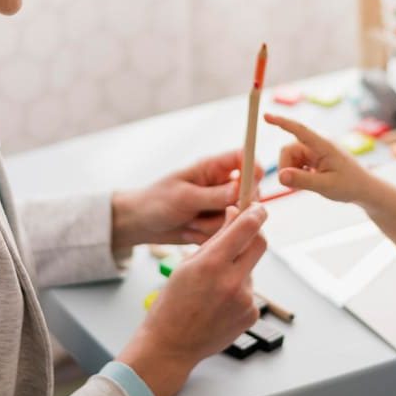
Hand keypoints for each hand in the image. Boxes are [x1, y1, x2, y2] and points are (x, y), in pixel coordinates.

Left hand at [112, 150, 264, 248]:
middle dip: (234, 208)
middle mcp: (220, 185)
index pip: (244, 158)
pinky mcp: (216, 225)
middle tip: (214, 213)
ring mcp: (220, 206)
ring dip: (214, 226)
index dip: (254, 168)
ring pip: (238, 217)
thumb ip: (213, 195)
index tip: (253, 183)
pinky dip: (209, 237)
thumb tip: (241, 190)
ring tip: (190, 222)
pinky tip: (190, 232)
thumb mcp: (184, 197)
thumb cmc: (156, 202)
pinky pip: (227, 233)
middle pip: (250, 192)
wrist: (141, 225)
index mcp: (212, 168)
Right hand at [117, 203, 267, 395]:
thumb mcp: (188, 263)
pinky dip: (239, 289)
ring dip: (240, 267)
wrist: (171, 345)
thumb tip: (235, 214)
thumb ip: (216, 238)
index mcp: (212, 264)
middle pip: (260, 243)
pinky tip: (219, 302)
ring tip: (214, 285)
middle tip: (245, 231)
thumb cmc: (173, 302)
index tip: (258, 207)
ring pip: (251, 268)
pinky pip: (250, 290)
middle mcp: (232, 282)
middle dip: (255, 233)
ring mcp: (245, 300)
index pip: (247, 227)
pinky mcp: (251, 314)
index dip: (256, 213)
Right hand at [264, 113, 372, 203]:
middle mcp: (317, 144)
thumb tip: (280, 176)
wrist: (363, 189)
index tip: (266, 116)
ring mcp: (314, 150)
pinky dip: (297, 173)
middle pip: (287, 150)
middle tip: (295, 186)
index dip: (282, 122)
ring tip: (308, 184)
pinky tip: (311, 180)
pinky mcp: (313, 157)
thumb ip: (302, 181)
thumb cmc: (350, 185)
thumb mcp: (325, 186)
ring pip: (289, 157)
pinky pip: (295, 162)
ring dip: (292, 172)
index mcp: (324, 145)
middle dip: (286, 167)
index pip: (299, 130)